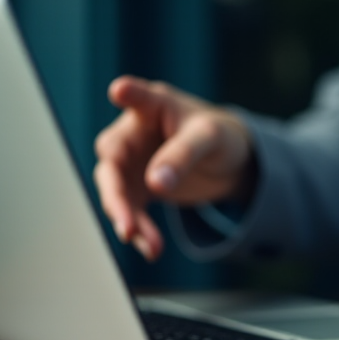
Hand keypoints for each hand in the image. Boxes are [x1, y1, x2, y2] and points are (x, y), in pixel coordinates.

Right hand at [93, 76, 253, 260]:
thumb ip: (183, 156)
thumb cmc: (217, 136)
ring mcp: (131, 162)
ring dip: (128, 219)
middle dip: (115, 195)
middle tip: (126, 224)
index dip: (130, 94)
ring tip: (150, 245)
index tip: (120, 90)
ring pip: (117, 192)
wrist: (226, 160)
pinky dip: (140, 231)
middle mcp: (133, 133)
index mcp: (153, 107)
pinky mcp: (137, 187)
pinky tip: (153, 249)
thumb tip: (156, 184)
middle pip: (112, 161)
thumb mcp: (209, 139)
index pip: (139, 98)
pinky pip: (131, 210)